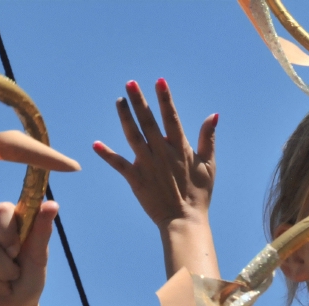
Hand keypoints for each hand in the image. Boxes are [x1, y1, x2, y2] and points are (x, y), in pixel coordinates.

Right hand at [0, 200, 57, 305]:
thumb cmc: (27, 279)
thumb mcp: (38, 259)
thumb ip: (42, 232)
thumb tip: (52, 204)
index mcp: (4, 219)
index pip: (1, 210)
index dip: (8, 234)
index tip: (16, 252)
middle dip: (4, 269)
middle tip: (13, 278)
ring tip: (2, 290)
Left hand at [94, 79, 216, 229]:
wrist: (184, 220)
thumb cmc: (199, 194)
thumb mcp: (209, 165)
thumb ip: (208, 138)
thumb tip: (213, 115)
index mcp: (180, 148)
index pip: (171, 118)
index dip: (165, 98)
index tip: (159, 81)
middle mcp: (162, 153)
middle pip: (148, 122)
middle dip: (139, 101)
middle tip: (130, 83)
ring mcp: (147, 165)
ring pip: (133, 136)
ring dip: (125, 117)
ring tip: (119, 101)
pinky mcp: (136, 179)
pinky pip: (119, 164)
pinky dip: (107, 154)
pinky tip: (95, 144)